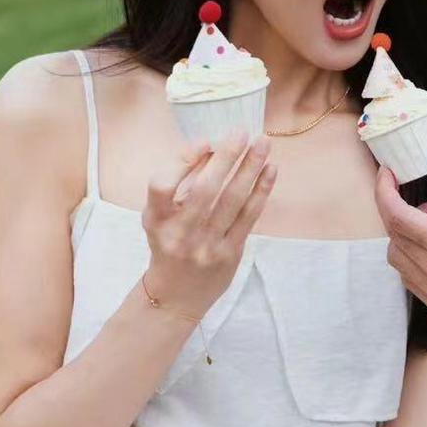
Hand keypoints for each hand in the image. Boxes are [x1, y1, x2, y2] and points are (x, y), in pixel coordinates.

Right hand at [142, 129, 275, 317]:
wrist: (176, 295)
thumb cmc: (168, 244)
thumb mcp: (158, 216)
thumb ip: (178, 185)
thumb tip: (212, 148)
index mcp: (156, 219)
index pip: (162, 185)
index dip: (182, 160)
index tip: (205, 142)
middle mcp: (179, 232)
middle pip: (205, 190)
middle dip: (226, 157)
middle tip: (242, 131)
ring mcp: (206, 245)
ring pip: (232, 201)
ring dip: (250, 168)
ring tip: (263, 143)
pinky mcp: (229, 253)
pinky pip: (249, 217)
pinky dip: (261, 191)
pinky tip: (270, 170)